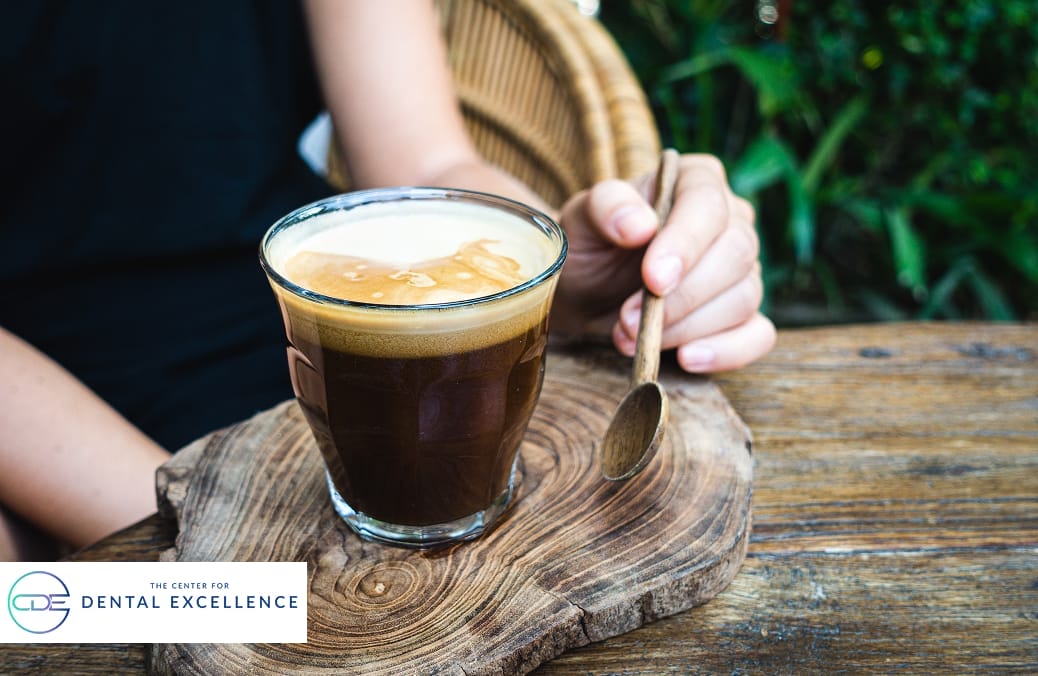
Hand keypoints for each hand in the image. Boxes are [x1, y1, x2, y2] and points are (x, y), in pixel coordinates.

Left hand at [554, 153, 775, 372]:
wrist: (584, 295)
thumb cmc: (588, 248)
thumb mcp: (581, 221)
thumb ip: (605, 208)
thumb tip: (639, 224)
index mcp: (696, 183)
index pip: (709, 205)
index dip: (686, 244)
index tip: (653, 279)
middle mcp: (730, 221)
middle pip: (735, 254)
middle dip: (681, 296)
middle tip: (627, 319)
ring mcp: (742, 270)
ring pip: (743, 297)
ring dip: (687, 327)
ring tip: (634, 338)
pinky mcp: (742, 316)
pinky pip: (757, 335)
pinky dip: (726, 351)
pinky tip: (687, 358)